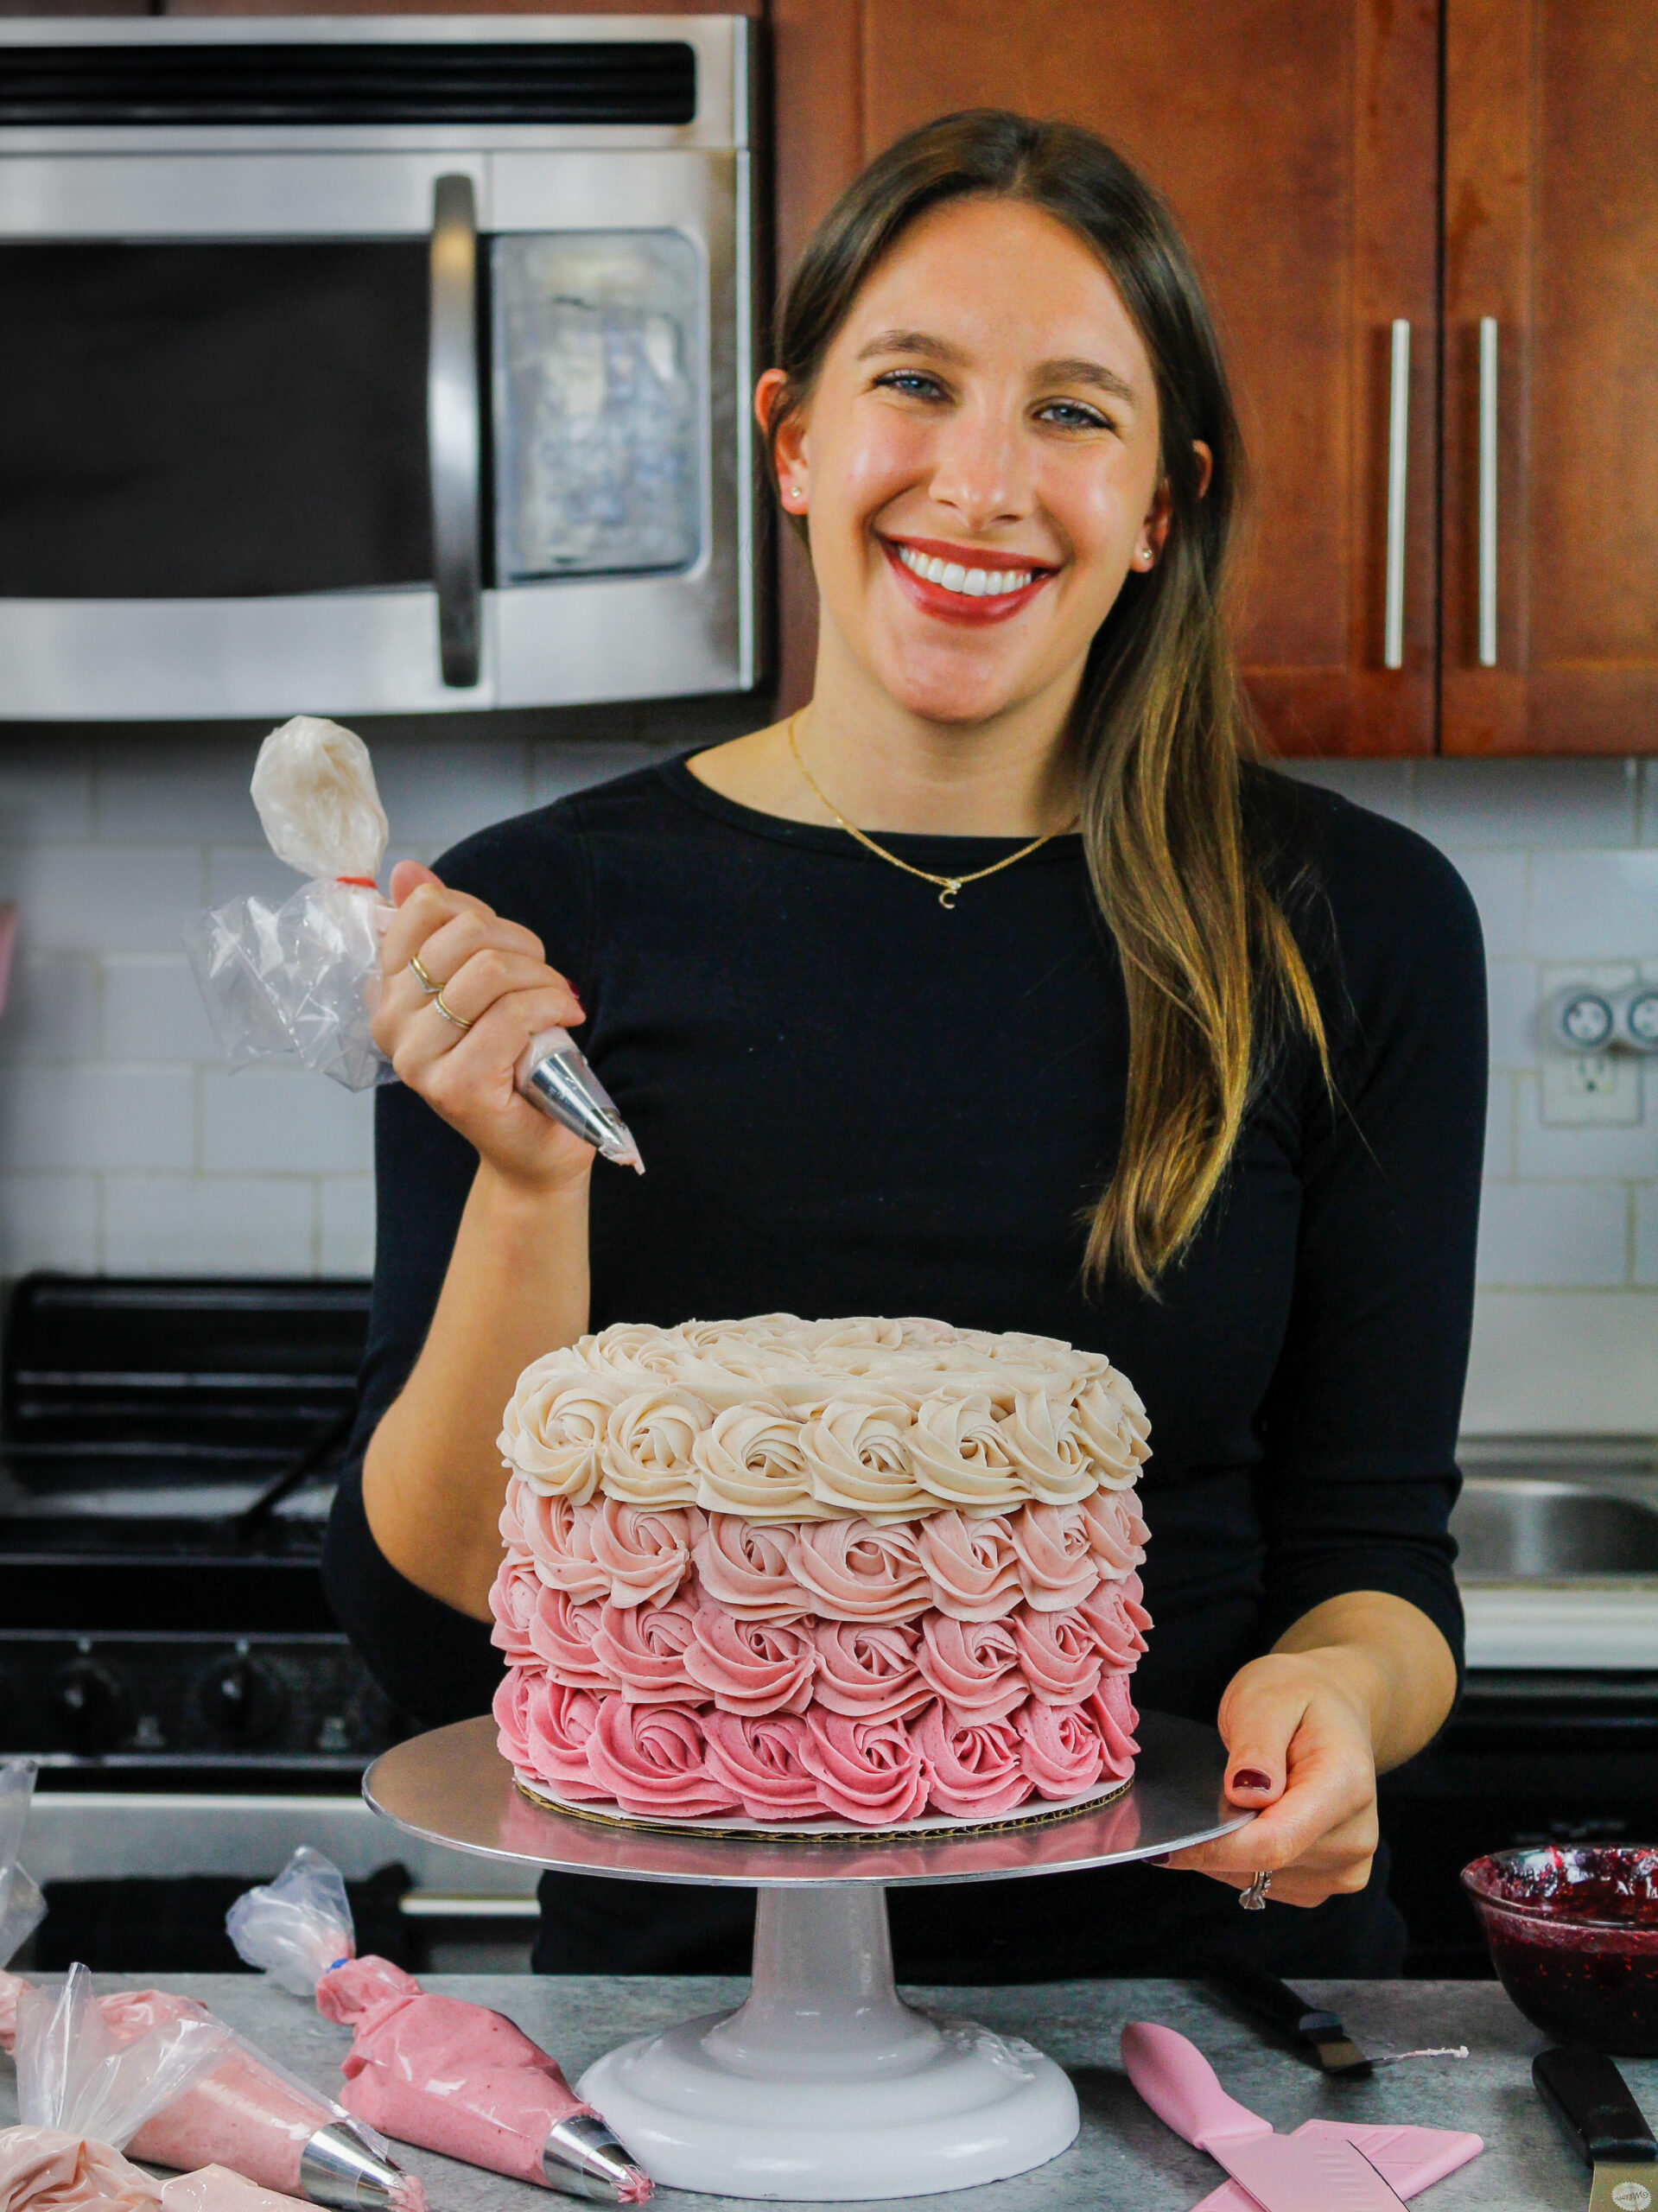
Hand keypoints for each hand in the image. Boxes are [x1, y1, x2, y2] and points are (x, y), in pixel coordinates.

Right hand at [371, 860, 593, 1193]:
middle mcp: (389, 1022)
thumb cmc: (510, 1062)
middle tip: (544, 978)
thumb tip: (407, 871)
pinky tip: (564, 1019)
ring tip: (557, 1001)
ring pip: (490, 971)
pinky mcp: (455, 1085)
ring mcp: (418, 1058)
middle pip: (464, 935)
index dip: (480, 911)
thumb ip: (442, 928)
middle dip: (522, 947)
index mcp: (386, 990)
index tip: (507, 944)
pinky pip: (512, 1014)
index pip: (423, 910)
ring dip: (541, 979)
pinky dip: (551, 1005)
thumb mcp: (477, 984)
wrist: (532, 1146)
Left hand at [1154, 1647, 1382, 1906]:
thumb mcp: (1268, 1697)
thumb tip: (1243, 1794)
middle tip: (1191, 1799)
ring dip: (1228, 1852)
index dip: (1214, 1848)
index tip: (1165, 1844)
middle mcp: (1356, 1836)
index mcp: (1346, 1786)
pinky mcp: (1331, 1880)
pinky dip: (1242, 1861)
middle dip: (1216, 1841)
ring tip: (1228, 1800)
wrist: (1334, 1708)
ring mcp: (1347, 1865)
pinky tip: (1242, 1821)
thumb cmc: (1298, 1696)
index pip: (1274, 1842)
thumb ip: (1257, 1745)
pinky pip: (1269, 1885)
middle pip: (1265, 1864)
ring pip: (1261, 1880)